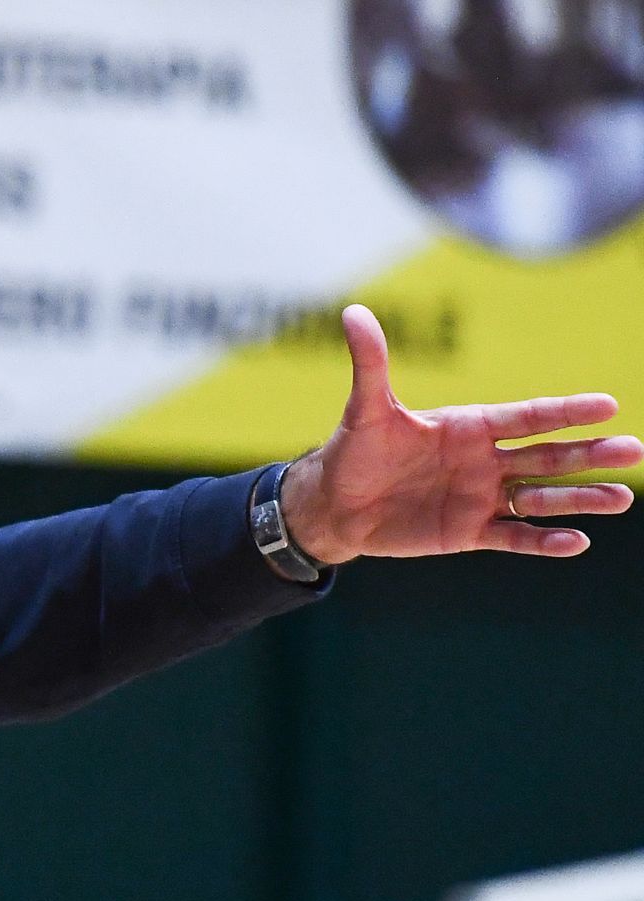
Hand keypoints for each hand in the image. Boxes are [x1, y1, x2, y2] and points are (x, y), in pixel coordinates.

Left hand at [281, 305, 641, 564]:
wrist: (334, 504)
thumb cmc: (353, 451)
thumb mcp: (365, 408)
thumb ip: (371, 363)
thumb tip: (352, 312)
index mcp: (469, 426)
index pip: (527, 417)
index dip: (565, 412)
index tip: (608, 406)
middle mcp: (484, 461)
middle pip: (547, 456)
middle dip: (589, 454)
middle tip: (634, 450)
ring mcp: (479, 497)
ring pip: (540, 498)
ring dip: (579, 498)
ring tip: (621, 498)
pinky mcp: (467, 532)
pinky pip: (513, 537)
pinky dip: (543, 541)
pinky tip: (577, 541)